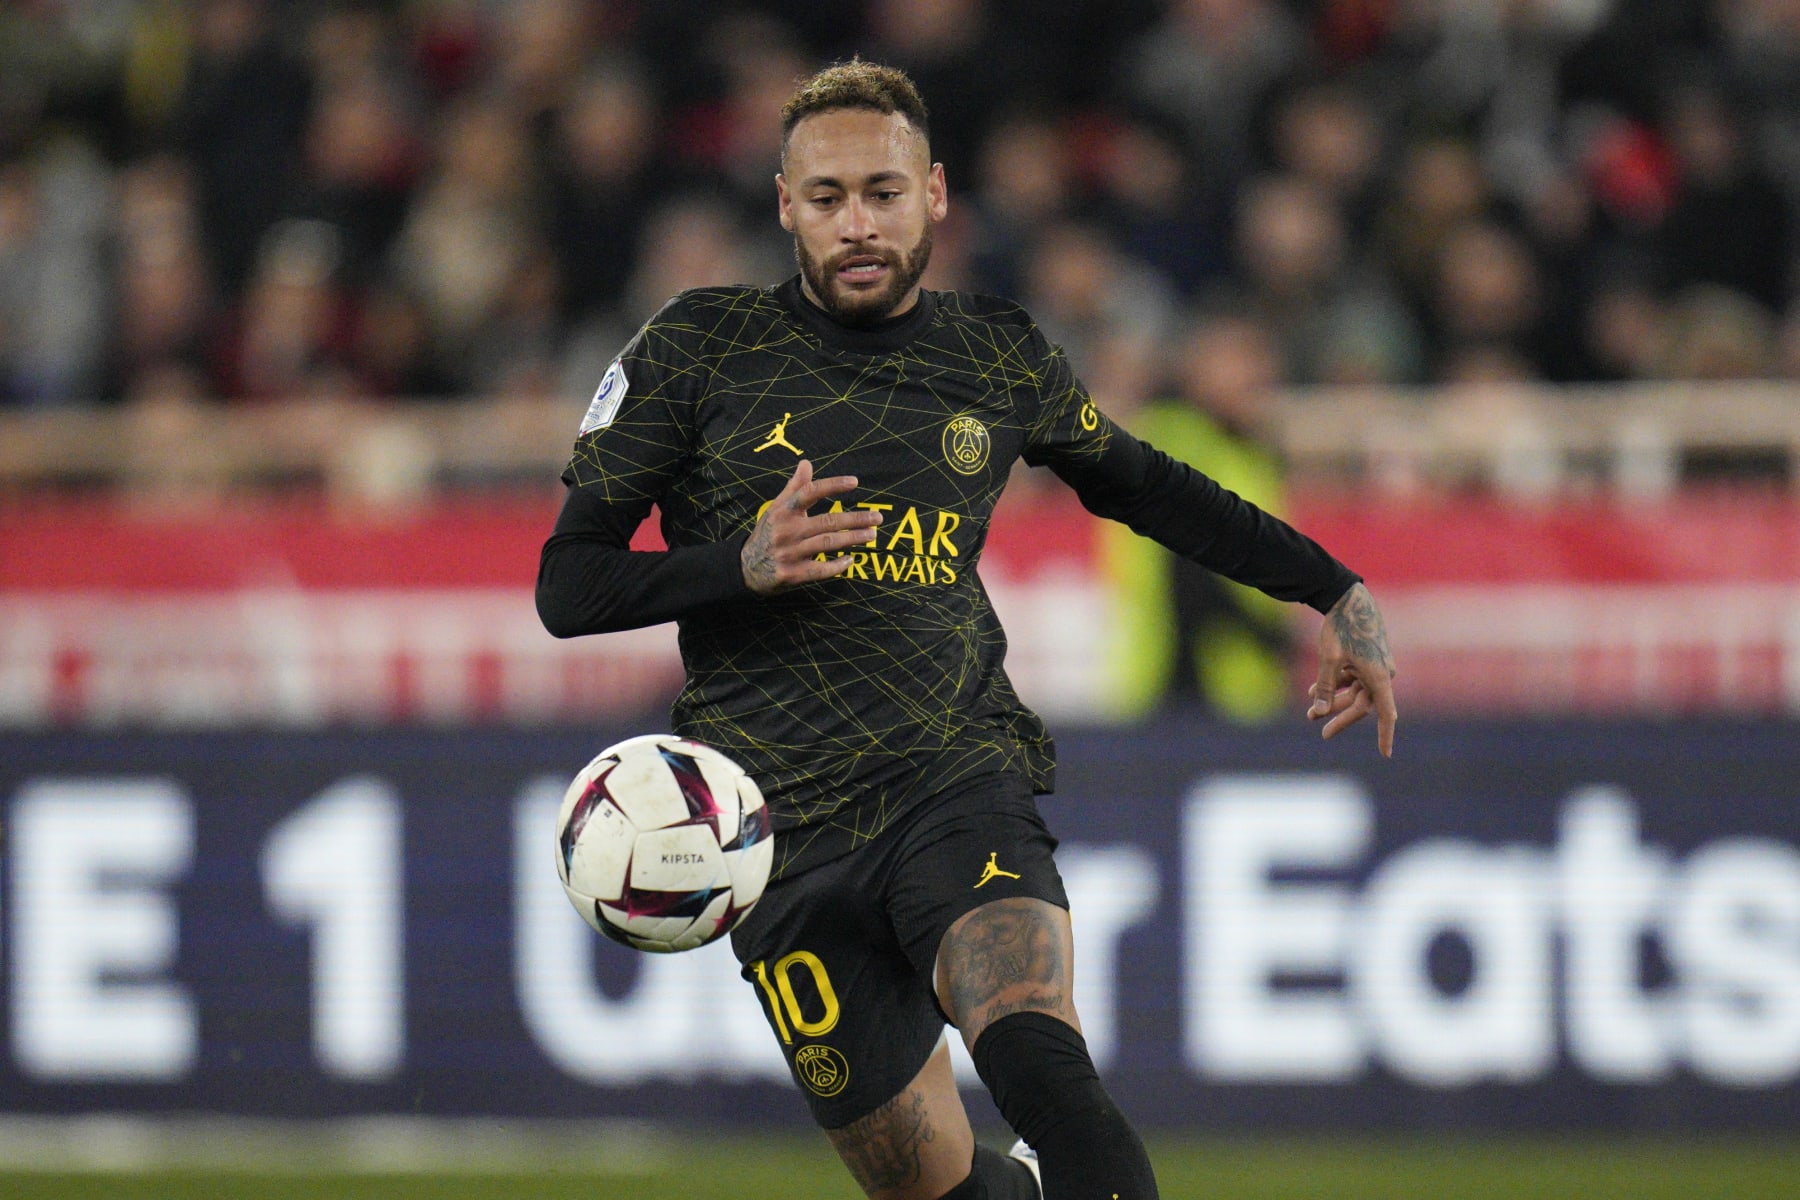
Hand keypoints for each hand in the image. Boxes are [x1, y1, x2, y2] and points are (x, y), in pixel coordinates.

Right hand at [741, 459, 882, 593]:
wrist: (746, 568)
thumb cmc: (768, 534)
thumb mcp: (776, 509)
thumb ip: (794, 487)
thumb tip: (806, 463)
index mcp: (783, 511)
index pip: (809, 493)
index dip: (832, 485)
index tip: (854, 482)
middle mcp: (787, 531)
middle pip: (827, 521)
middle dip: (856, 519)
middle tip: (878, 517)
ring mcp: (789, 554)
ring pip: (827, 543)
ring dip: (852, 539)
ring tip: (871, 535)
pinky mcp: (792, 574)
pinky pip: (820, 570)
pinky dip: (837, 566)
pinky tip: (851, 560)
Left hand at [1308, 582, 1397, 756]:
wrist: (1348, 598)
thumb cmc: (1341, 628)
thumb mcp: (1329, 659)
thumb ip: (1326, 688)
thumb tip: (1320, 713)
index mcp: (1379, 676)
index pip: (1386, 714)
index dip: (1385, 735)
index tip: (1385, 755)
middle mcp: (1382, 674)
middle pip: (1362, 704)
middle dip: (1339, 715)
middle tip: (1320, 730)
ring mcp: (1375, 666)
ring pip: (1355, 692)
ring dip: (1333, 700)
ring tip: (1309, 711)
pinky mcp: (1367, 659)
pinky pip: (1353, 679)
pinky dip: (1336, 684)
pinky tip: (1314, 689)